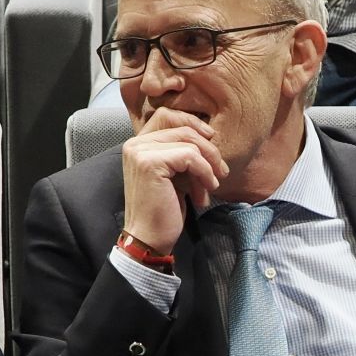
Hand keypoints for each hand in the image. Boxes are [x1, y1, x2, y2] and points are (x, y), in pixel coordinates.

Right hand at [120, 106, 227, 250]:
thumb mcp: (175, 175)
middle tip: (221, 171)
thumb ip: (181, 153)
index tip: (212, 140)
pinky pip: (190, 156)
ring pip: (189, 142)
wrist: (149, 239)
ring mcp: (140, 151)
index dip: (193, 124)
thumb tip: (208, 134)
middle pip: (182, 127)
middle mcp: (135, 143)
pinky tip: (205, 192)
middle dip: (208, 148)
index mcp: (137, 144)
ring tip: (211, 187)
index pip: (168, 116)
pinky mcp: (150, 162)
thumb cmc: (164, 210)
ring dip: (208, 164)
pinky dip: (204, 173)